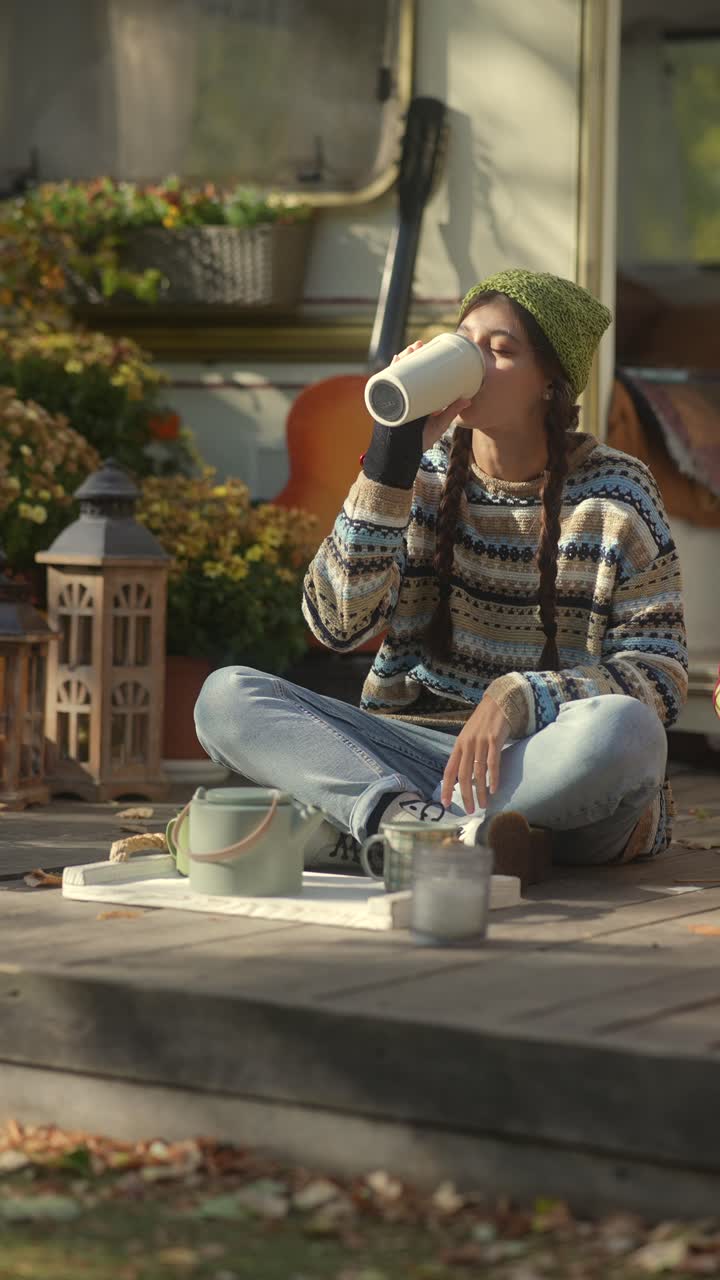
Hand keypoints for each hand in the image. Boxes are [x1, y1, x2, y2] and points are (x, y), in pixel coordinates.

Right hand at [391, 341, 471, 450]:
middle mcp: (403, 396)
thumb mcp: (438, 425)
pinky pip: (386, 388)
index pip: (416, 374)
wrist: (401, 458)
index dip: (421, 360)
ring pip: (395, 375)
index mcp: (414, 397)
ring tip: (409, 351)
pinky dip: (388, 374)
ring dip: (400, 360)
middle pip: (404, 370)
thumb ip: (451, 412)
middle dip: (410, 355)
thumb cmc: (418, 442)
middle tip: (419, 345)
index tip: (429, 347)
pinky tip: (393, 364)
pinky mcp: (387, 407)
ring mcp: (394, 400)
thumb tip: (468, 399)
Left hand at [441, 695, 510, 812]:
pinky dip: (493, 778)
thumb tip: (462, 777)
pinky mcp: (494, 739)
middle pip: (463, 775)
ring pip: (478, 772)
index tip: (445, 803)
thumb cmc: (483, 723)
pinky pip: (493, 762)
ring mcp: (480, 741)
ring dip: (480, 791)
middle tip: (470, 810)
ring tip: (483, 804)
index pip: (449, 770)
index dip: (446, 788)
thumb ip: (464, 754)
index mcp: (458, 745)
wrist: (497, 702)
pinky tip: (494, 789)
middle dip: (465, 795)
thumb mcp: (468, 737)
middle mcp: (467, 744)